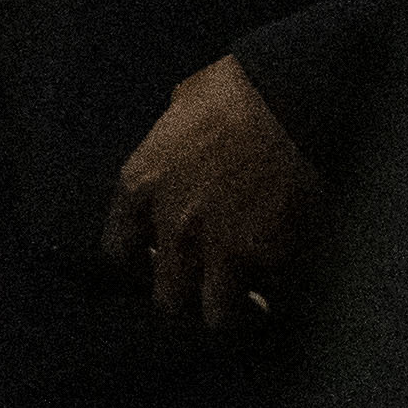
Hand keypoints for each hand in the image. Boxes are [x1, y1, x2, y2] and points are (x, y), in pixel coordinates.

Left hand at [108, 54, 317, 325]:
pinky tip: (289, 289)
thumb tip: (175, 160)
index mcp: (140, 186)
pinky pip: (272, 296)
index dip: (140, 264)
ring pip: (217, 314)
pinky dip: (281, 298)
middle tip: (207, 293)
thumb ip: (168, 155)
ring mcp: (219, 246)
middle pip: (167, 298)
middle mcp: (172, 225)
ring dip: (235, 312)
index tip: (157, 264)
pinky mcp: (267, 254)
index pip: (118, 252)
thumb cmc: (231, 92)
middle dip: (188, 300)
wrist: (285, 99)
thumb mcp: (175, 117)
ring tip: (251, 308)